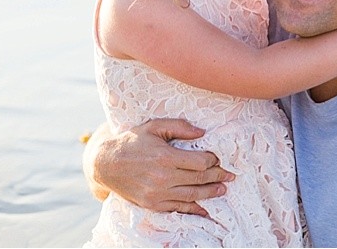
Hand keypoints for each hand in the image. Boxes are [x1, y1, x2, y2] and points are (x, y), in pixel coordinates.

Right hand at [84, 119, 234, 216]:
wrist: (106, 164)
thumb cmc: (131, 142)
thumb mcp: (153, 127)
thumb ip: (178, 127)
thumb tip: (202, 132)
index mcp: (164, 157)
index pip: (199, 162)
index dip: (213, 160)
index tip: (219, 158)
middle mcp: (163, 178)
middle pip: (199, 179)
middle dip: (217, 176)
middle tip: (230, 175)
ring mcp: (158, 194)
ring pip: (192, 195)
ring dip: (211, 193)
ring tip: (223, 189)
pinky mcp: (153, 204)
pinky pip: (179, 208)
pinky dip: (194, 209)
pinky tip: (205, 209)